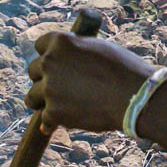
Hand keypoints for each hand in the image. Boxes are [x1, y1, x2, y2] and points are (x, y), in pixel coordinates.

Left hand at [26, 32, 155, 132]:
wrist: (134, 96)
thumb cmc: (124, 70)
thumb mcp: (98, 48)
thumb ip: (77, 51)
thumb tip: (69, 60)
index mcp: (61, 41)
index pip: (40, 45)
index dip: (49, 55)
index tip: (55, 64)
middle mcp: (50, 62)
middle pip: (33, 70)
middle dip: (44, 77)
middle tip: (58, 86)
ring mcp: (50, 88)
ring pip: (32, 96)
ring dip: (41, 100)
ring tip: (52, 105)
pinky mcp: (53, 112)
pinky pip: (44, 119)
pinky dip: (50, 123)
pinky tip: (53, 125)